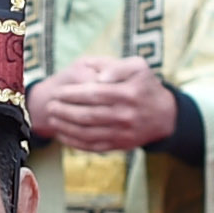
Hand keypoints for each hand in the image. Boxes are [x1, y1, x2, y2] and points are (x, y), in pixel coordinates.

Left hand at [24, 56, 178, 150]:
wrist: (164, 115)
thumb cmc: (144, 85)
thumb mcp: (138, 67)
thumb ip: (116, 66)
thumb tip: (98, 77)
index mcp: (129, 93)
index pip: (94, 94)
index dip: (72, 94)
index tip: (58, 92)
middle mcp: (126, 115)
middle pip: (88, 115)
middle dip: (64, 111)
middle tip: (50, 106)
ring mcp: (123, 133)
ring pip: (88, 132)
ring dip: (66, 127)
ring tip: (52, 119)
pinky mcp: (120, 146)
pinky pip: (93, 146)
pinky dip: (75, 142)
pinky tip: (62, 134)